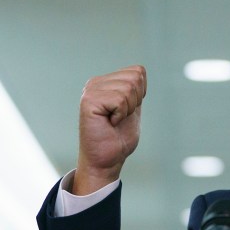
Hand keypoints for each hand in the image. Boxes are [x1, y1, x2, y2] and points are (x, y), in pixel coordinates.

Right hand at [73, 65, 146, 194]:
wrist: (108, 158)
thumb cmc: (119, 137)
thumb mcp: (132, 107)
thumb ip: (135, 88)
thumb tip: (141, 70)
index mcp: (106, 81)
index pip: (138, 71)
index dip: (141, 94)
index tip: (128, 110)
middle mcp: (96, 82)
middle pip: (135, 78)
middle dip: (135, 101)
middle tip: (121, 116)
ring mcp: (90, 90)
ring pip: (128, 89)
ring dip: (127, 109)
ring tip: (114, 120)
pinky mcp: (89, 101)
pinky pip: (120, 100)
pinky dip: (121, 114)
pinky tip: (109, 122)